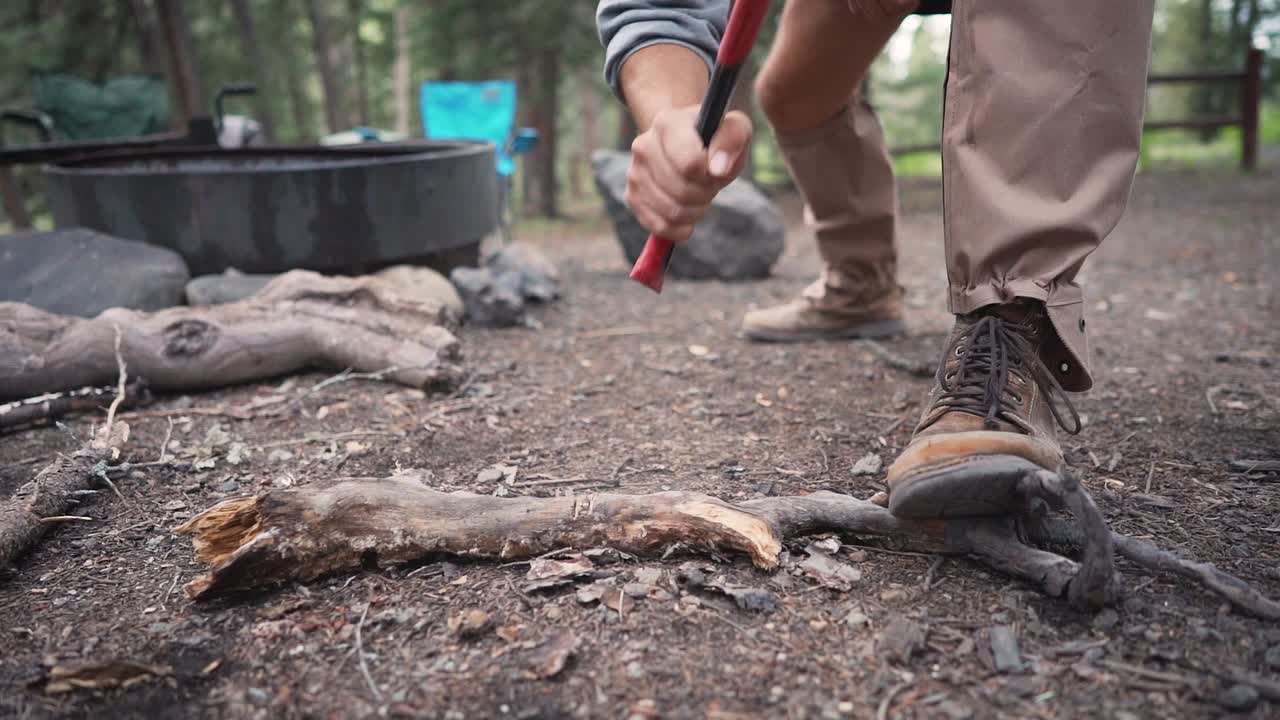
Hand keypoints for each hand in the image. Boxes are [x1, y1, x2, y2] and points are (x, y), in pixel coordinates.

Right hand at [625, 105, 751, 242]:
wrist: (690, 145)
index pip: (690, 164)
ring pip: (672, 212)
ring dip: (695, 211)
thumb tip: (717, 168)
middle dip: (705, 193)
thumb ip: (733, 138)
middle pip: (682, 191)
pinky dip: (680, 227)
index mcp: (667, 124)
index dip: (709, 175)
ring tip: (699, 194)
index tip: (715, 168)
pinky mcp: (632, 196)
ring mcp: (635, 172)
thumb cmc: (715, 139)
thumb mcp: (735, 129)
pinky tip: (688, 214)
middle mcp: (643, 146)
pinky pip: (659, 226)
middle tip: (709, 183)